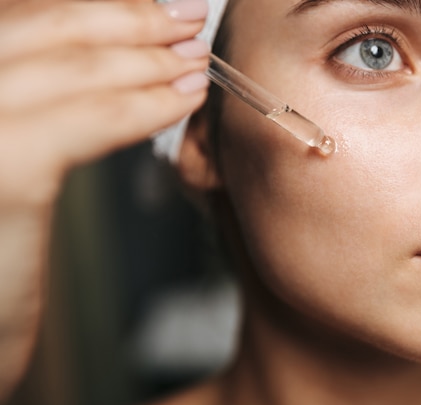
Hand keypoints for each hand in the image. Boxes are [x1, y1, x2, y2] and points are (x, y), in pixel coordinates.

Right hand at [0, 0, 209, 403]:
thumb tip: (99, 63)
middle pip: (37, 26)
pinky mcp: (0, 167)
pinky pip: (84, 121)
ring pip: (67, 66)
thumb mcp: (4, 155)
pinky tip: (182, 99)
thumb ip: (36, 104)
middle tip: (185, 19)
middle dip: (125, 19)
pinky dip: (142, 106)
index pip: (18, 20)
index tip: (150, 11)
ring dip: (145, 57)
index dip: (91, 11)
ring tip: (194, 58)